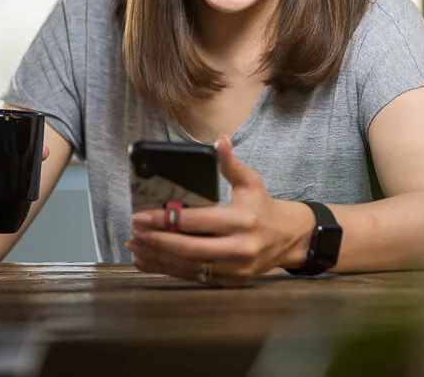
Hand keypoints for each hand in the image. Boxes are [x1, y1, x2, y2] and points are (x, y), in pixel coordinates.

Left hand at [126, 137, 313, 287]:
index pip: (198, 221)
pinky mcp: (230, 282)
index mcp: (243, 221)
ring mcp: (235, 269)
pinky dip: (168, 269)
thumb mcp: (250, 182)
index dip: (168, 219)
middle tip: (134, 230)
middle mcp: (240, 248)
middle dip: (157, 240)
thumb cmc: (263, 207)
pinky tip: (149, 260)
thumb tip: (220, 140)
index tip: (142, 215)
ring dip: (158, 257)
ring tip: (135, 245)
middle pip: (189, 248)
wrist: (289, 239)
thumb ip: (230, 163)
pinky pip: (194, 278)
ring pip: (189, 267)